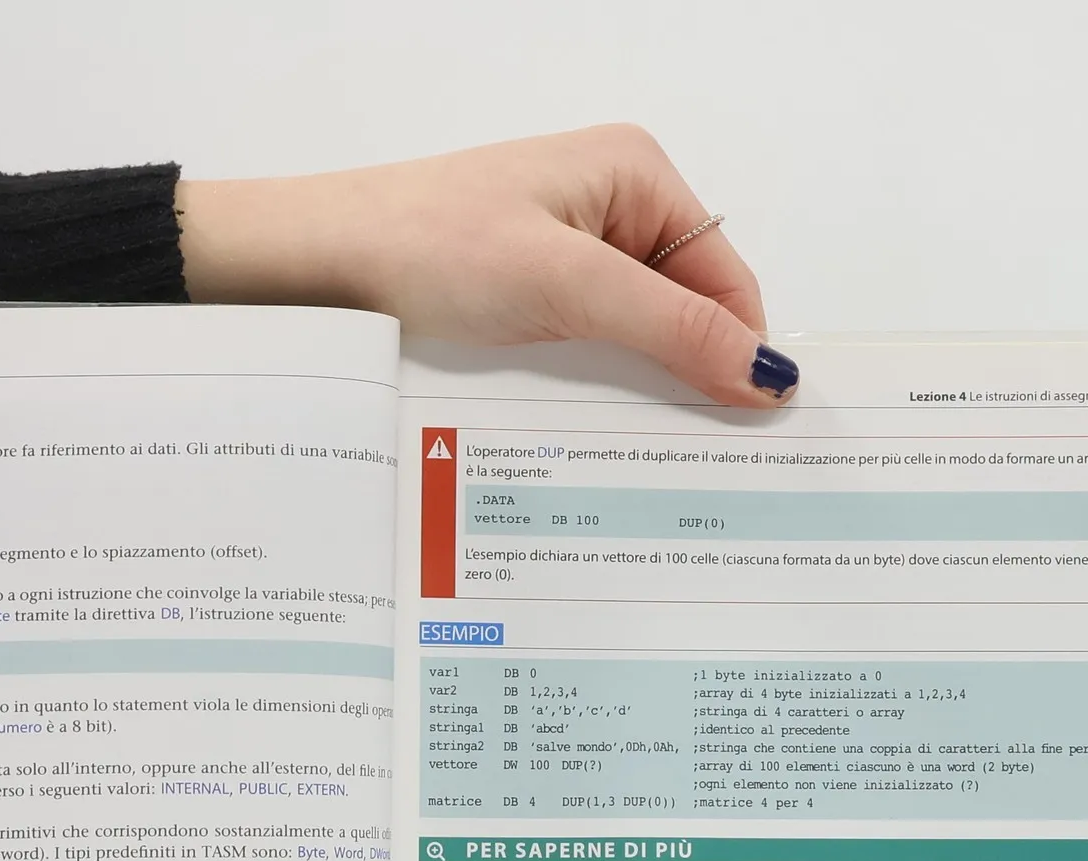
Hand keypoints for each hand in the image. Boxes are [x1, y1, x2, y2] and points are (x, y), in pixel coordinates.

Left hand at [177, 125, 795, 407]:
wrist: (320, 264)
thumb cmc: (429, 248)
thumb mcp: (567, 287)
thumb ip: (672, 330)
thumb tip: (767, 375)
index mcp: (636, 174)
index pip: (726, 277)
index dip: (739, 352)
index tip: (749, 433)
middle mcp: (610, 206)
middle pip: (686, 309)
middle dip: (689, 376)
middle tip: (695, 459)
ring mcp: (567, 252)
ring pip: (635, 337)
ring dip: (638, 389)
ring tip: (638, 450)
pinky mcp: (528, 292)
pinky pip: (588, 347)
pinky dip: (593, 387)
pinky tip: (583, 427)